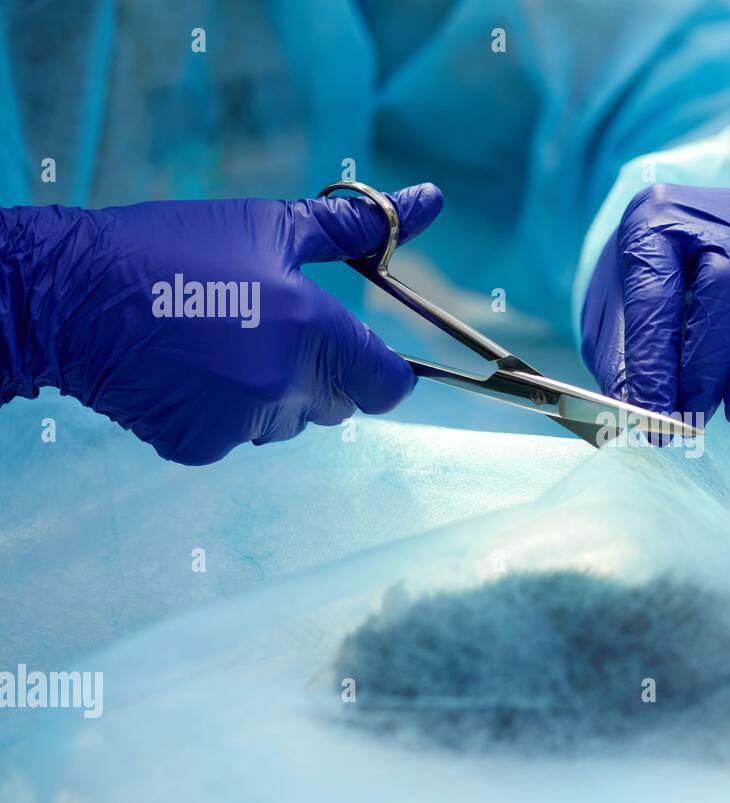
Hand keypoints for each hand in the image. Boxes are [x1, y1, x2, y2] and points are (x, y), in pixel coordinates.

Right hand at [0, 184, 441, 463]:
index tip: (361, 353)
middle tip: (268, 329)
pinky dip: (222, 413)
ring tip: (218, 345)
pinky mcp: (199, 446)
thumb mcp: (272, 225)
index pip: (390, 386)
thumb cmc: (175, 247)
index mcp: (313, 331)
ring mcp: (240, 423)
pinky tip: (188, 372)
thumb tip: (430, 199)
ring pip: (288, 423)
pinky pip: (237, 437)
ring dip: (272, 396)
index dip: (382, 370)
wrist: (68, 291)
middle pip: (339, 405)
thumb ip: (359, 227)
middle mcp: (284, 386)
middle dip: (320, 375)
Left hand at [580, 184, 729, 425]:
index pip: (658, 292)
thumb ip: (625, 369)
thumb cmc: (636, 295)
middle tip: (696, 418)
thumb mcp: (611, 325)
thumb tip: (646, 424)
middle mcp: (714, 215)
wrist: (673, 254)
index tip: (657, 420)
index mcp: (650, 225)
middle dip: (713, 365)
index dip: (657, 362)